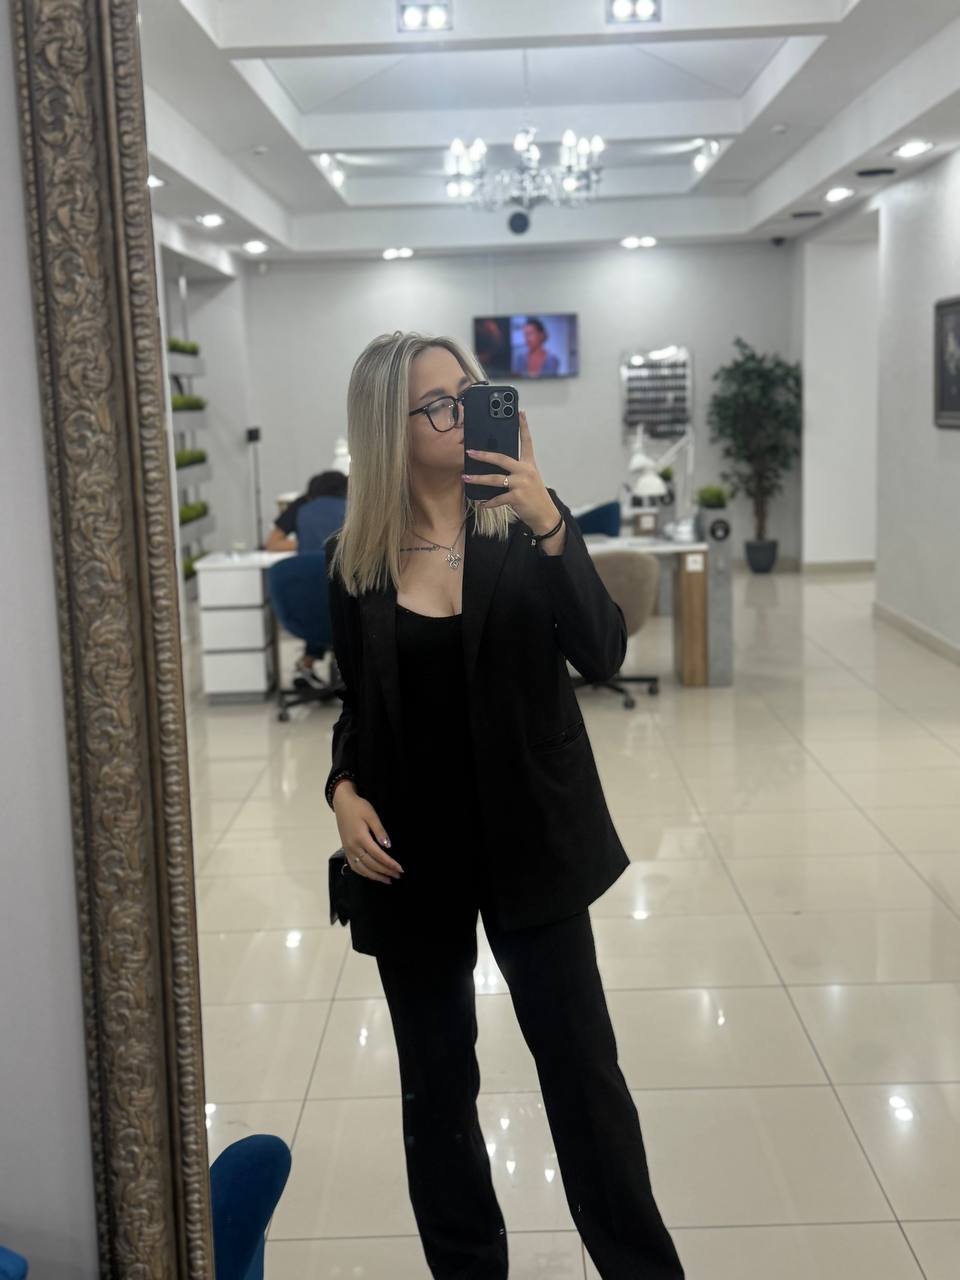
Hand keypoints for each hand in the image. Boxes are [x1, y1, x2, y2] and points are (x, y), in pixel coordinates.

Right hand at [333, 787, 403, 883]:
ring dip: (376, 876)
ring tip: (388, 880)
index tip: (400, 869)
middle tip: (398, 875)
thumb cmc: (359, 807)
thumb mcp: (371, 815)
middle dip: (385, 871)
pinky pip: (354, 867)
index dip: (390, 863)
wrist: (342, 804)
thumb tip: (388, 846)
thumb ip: (380, 831)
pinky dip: (364, 874)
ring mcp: (348, 850)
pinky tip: (373, 875)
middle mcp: (353, 847)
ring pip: (362, 869)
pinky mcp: (346, 850)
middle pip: (371, 864)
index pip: (378, 855)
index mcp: (360, 838)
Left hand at [462, 410, 558, 533]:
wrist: (545, 515)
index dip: (524, 427)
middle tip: (470, 452)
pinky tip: (481, 504)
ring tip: (465, 478)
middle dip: (484, 455)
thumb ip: (516, 471)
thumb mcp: (529, 479)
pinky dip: (488, 502)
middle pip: (501, 458)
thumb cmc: (534, 496)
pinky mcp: (517, 497)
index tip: (520, 413)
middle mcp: (525, 471)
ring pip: (494, 479)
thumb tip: (495, 467)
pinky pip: (497, 498)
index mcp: (529, 464)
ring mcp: (521, 484)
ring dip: (478, 479)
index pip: (527, 442)